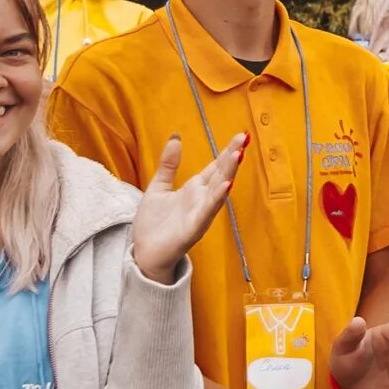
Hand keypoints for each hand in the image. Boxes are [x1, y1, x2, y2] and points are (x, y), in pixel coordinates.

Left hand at [133, 134, 243, 282]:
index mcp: (194, 189)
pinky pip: (207, 212)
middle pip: (221, 174)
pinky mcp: (193, 228)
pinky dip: (216, 199)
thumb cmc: (153, 224)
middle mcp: (201, 200)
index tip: (241, 135)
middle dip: (233, 156)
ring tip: (238, 155)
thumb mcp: (158, 187)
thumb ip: (169, 165)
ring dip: (229, 173)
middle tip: (244, 137)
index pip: (214, 166)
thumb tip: (176, 137)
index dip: (227, 151)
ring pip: (218, 191)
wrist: (144, 254)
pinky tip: (226, 186)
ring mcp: (200, 214)